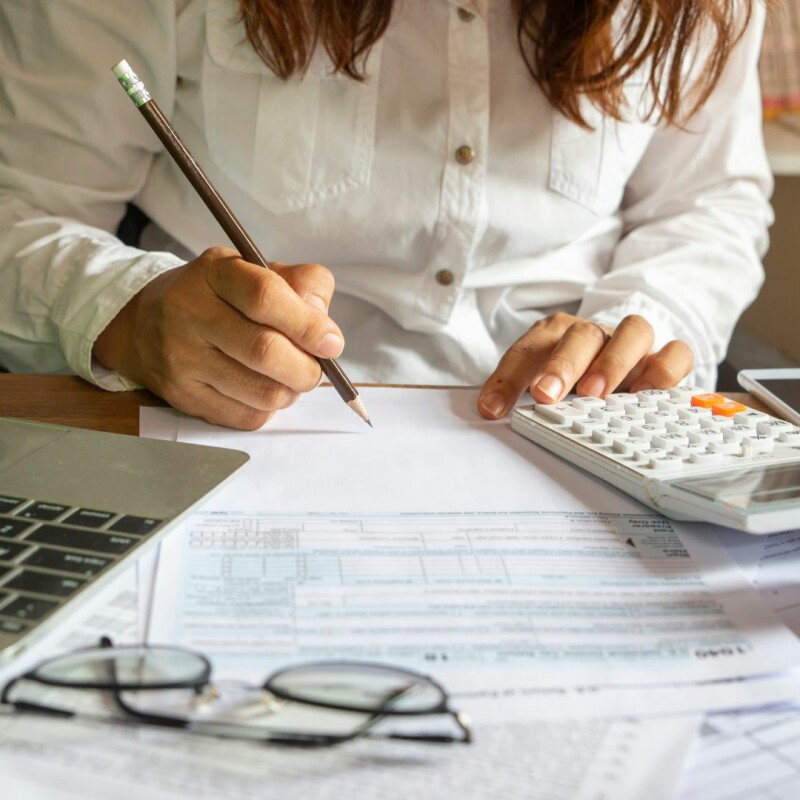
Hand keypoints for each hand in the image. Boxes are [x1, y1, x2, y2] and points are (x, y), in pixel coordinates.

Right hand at [93, 247, 343, 428]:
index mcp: (214, 272)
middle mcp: (189, 312)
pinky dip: (268, 408)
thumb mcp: (257, 272)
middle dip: (307, 368)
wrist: (147, 324)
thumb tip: (326, 330)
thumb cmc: (220, 297)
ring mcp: (181, 358)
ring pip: (261, 392)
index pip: (265, 297)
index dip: (308, 325)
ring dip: (291, 391)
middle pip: (265, 351)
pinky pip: (246, 417)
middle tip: (316, 368)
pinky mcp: (182, 396)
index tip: (332, 343)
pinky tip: (262, 389)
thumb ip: (302, 286)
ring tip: (289, 378)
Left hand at [477, 312, 693, 418]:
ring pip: (633, 331)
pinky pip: (677, 352)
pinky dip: (664, 370)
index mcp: (554, 334)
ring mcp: (631, 343)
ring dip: (613, 362)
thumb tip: (491, 412)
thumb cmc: (571, 373)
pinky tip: (645, 394)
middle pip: (580, 335)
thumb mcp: (538, 381)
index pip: (527, 350)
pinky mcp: (663, 357)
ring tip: (597, 393)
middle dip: (562, 365)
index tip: (492, 409)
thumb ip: (517, 392)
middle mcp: (594, 334)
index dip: (507, 379)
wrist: (616, 354)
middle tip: (546, 394)